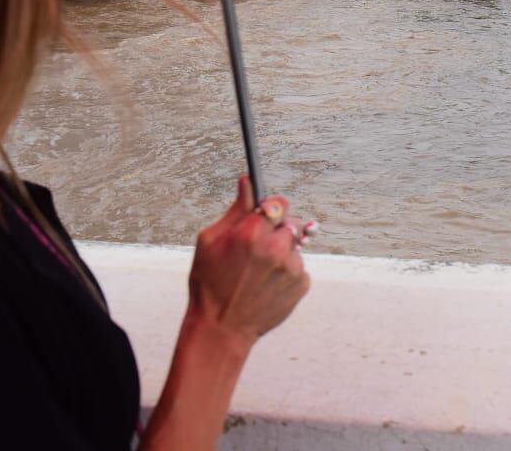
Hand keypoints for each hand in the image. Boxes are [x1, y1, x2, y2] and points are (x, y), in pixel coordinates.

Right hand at [185, 177, 310, 349]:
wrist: (221, 328)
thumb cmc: (209, 283)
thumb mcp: (210, 241)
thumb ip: (235, 209)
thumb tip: (247, 181)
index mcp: (251, 232)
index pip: (279, 203)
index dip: (272, 208)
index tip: (266, 214)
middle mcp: (276, 247)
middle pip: (290, 223)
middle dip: (276, 231)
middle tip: (258, 248)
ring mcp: (291, 267)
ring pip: (294, 247)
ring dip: (282, 253)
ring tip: (259, 272)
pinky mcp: (301, 285)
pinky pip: (299, 268)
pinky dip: (287, 273)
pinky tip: (267, 285)